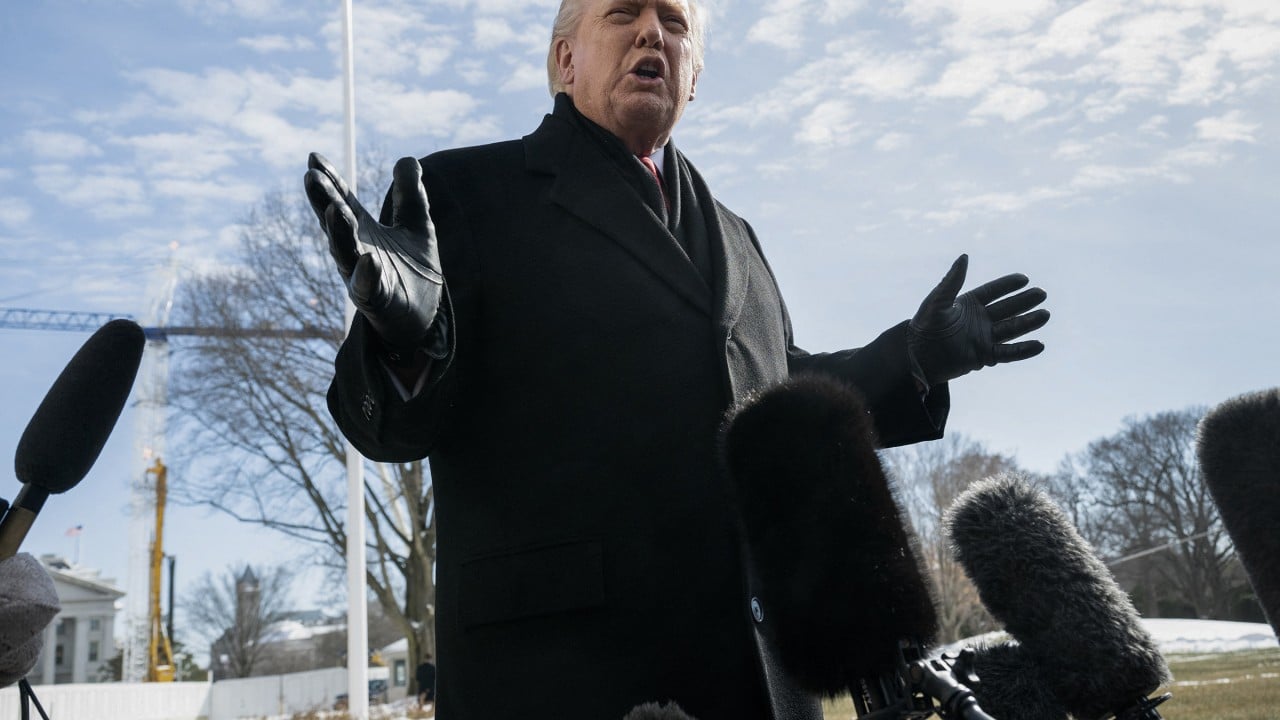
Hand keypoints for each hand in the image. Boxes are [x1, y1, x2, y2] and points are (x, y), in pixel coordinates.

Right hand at [304, 152, 443, 353]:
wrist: (424, 315)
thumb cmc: (414, 270)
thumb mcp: (418, 225)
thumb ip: (411, 195)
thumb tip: (406, 160)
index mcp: (363, 231)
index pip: (342, 200)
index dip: (330, 180)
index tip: (314, 157)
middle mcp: (355, 250)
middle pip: (335, 222)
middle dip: (323, 200)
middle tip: (312, 176)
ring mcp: (361, 275)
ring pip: (344, 252)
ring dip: (338, 232)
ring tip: (335, 209)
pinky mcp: (375, 300)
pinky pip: (368, 286)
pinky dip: (366, 273)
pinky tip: (368, 259)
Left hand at [906, 254, 1048, 386]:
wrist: (917, 357)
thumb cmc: (924, 327)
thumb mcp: (937, 302)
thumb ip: (952, 281)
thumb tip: (965, 257)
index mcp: (968, 304)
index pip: (993, 292)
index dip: (1008, 285)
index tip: (1024, 279)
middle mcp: (979, 320)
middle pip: (1007, 308)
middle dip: (1024, 302)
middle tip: (1042, 294)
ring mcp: (983, 338)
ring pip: (1011, 329)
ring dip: (1028, 323)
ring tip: (1045, 315)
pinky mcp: (984, 357)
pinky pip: (1008, 353)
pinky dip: (1023, 350)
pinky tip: (1040, 345)